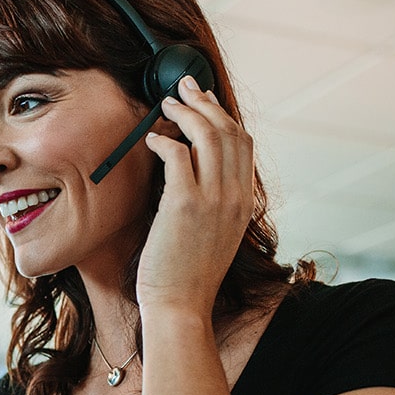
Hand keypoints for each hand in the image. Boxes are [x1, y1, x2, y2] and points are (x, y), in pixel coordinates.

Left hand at [138, 73, 255, 311]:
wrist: (181, 306)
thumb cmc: (188, 275)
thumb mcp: (215, 234)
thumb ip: (213, 202)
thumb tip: (193, 171)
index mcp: (243, 202)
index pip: (242, 144)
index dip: (223, 115)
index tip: (205, 101)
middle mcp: (234, 196)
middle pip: (227, 131)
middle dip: (204, 102)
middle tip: (184, 88)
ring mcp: (212, 199)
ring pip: (206, 135)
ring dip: (185, 113)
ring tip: (166, 105)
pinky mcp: (184, 204)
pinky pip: (178, 155)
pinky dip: (164, 140)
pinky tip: (152, 140)